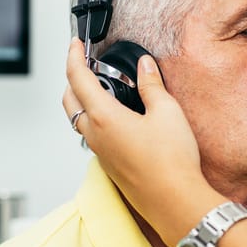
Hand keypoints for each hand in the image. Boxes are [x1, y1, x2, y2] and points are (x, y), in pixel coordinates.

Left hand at [63, 39, 218, 241]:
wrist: (176, 203)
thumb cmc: (172, 162)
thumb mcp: (167, 112)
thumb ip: (151, 85)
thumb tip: (144, 66)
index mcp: (104, 117)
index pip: (77, 78)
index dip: (73, 56)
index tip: (75, 44)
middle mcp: (95, 135)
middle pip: (70, 100)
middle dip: (72, 78)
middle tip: (84, 63)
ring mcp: (101, 153)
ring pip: (78, 120)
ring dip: (82, 100)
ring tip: (100, 87)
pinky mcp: (110, 165)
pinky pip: (91, 135)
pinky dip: (94, 118)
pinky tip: (115, 116)